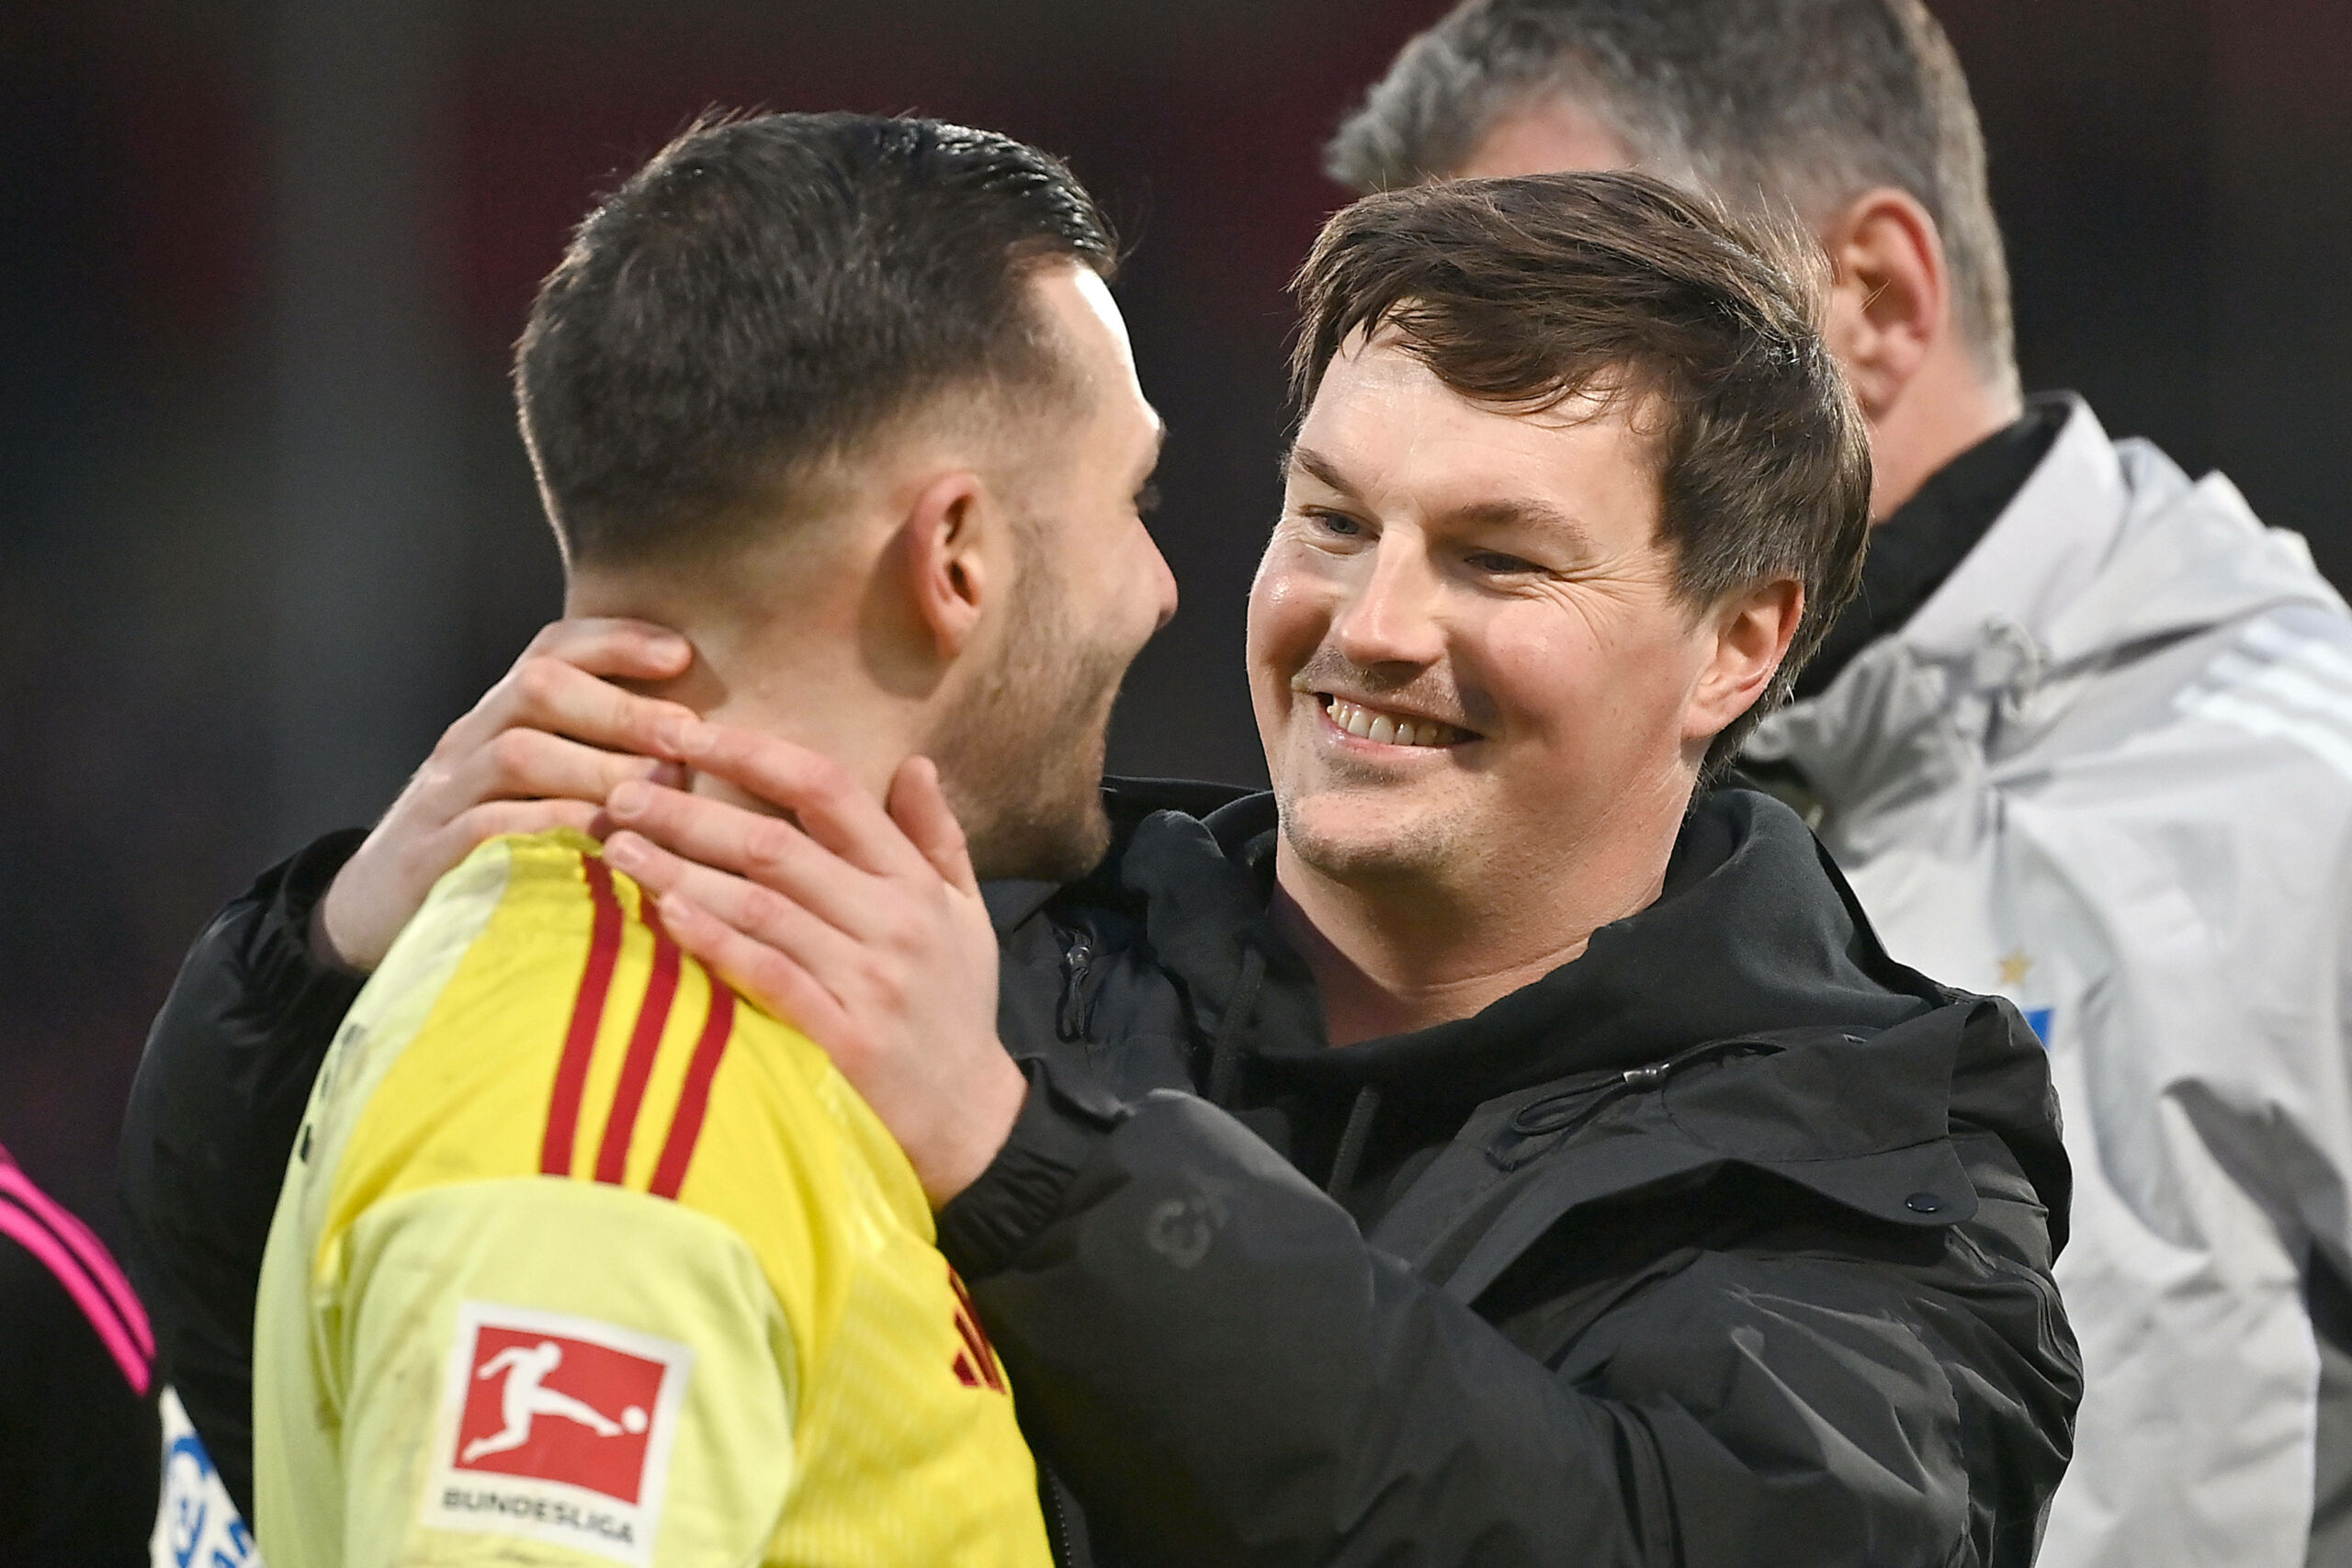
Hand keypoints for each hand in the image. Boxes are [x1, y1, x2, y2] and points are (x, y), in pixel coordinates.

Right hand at [317, 619, 700, 969]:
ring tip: (660, 794)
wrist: (369, 915)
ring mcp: (442, 799)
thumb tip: (697, 749)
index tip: (682, 654)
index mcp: (498, 719)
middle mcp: (468, 745)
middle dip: (621, 707)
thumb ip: (593, 760)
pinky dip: (550, 833)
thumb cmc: (484, 853)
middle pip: (537, 689)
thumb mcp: (532, 795)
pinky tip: (604, 847)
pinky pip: (488, 830)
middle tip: (688, 736)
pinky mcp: (429, 861)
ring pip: (517, 755)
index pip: (551, 650)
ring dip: (597, 769)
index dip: (615, 641)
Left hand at [599, 729, 1024, 1206]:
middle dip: (690, 812)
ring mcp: (867, 980)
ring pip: (760, 905)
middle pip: (776, 845)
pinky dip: (715, 941)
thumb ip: (938, 837)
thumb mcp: (966, 914)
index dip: (754, 754)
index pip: (829, 791)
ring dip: (681, 870)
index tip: (687, 734)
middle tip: (622, 792)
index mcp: (913, 881)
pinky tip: (664, 914)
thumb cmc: (957, 1009)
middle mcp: (892, 920)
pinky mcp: (841, 1039)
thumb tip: (914, 762)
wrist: (972, 1120)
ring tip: (618, 847)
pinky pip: (766, 976)